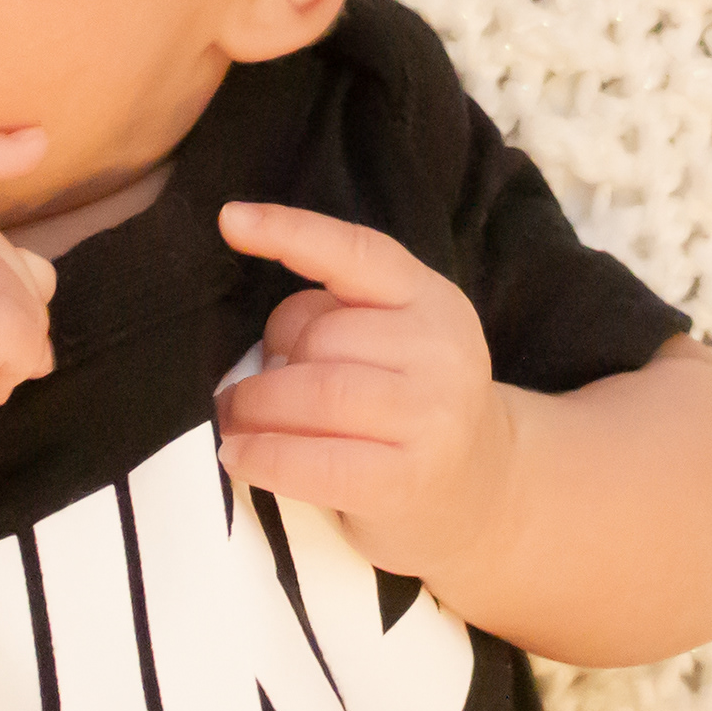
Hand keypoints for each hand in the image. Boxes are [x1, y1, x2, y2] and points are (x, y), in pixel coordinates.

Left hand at [213, 202, 515, 585]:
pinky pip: (316, 462)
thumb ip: (334, 320)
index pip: (356, 252)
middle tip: (241, 393)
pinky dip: (264, 457)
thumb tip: (256, 348)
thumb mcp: (391, 343)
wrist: (482, 490)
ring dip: (254, 409)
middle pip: (320, 335)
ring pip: (314, 392)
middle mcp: (441, 349)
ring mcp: (432, 417)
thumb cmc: (409, 407)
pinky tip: (238, 456)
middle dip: (265, 364)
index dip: (291, 231)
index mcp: (430, 299)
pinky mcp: (408, 481)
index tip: (230, 220)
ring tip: (234, 422)